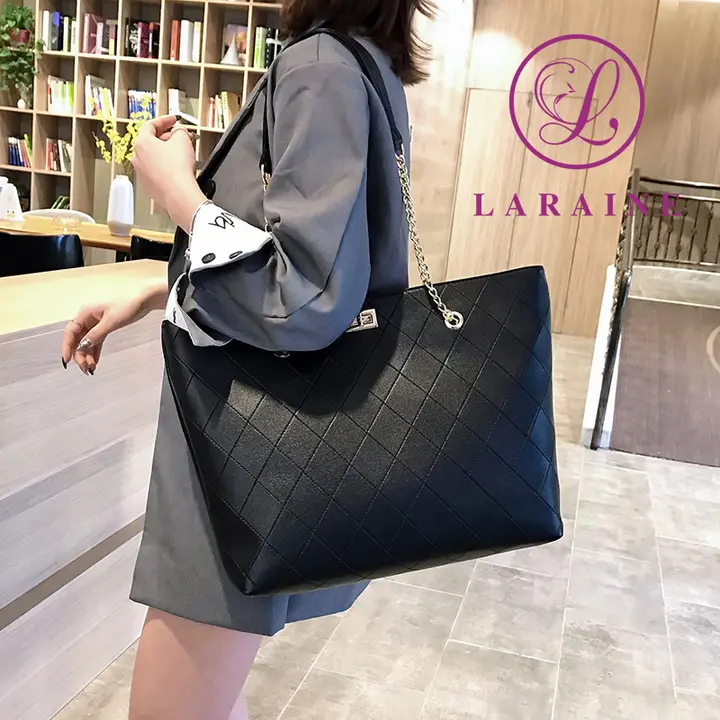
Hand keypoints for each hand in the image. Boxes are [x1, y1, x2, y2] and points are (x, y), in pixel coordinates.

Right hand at [61, 283, 167, 374]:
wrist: (143, 300)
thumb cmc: (128, 305)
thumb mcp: (111, 321)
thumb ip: (96, 335)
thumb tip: (83, 346)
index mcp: (85, 312)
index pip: (70, 332)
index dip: (67, 346)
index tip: (67, 359)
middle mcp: (88, 317)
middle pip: (77, 339)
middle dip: (79, 354)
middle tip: (85, 367)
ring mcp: (95, 323)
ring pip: (86, 342)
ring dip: (87, 355)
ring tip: (91, 368)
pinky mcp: (104, 327)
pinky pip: (96, 341)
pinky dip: (95, 351)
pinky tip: (95, 361)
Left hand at [132, 114, 206, 232]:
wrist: (179, 194)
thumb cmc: (178, 168)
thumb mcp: (183, 140)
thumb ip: (180, 130)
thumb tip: (179, 132)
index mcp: (142, 143)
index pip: (151, 125)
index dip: (164, 120)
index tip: (173, 120)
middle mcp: (137, 158)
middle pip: (151, 142)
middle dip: (167, 138)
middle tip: (181, 138)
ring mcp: (142, 173)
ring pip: (153, 158)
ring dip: (166, 154)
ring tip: (181, 155)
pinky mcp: (148, 186)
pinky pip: (156, 172)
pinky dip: (165, 168)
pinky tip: (177, 170)